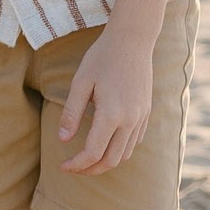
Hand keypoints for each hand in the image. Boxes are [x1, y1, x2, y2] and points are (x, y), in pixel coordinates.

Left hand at [58, 21, 154, 173]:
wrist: (132, 40)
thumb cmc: (102, 57)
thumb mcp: (81, 82)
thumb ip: (72, 113)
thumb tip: (63, 140)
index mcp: (112, 114)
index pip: (93, 153)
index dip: (77, 164)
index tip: (63, 166)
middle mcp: (130, 121)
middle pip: (111, 160)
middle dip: (90, 169)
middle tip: (73, 167)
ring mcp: (141, 118)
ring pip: (125, 154)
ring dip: (105, 162)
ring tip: (87, 159)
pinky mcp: (146, 113)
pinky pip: (134, 142)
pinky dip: (120, 150)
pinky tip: (106, 143)